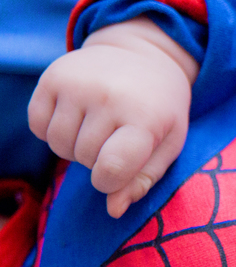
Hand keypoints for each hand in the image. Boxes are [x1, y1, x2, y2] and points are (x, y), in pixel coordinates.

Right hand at [28, 17, 198, 218]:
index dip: (109, 182)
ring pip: (58, 145)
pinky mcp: (53, 77)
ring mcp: (79, 85)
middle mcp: (110, 97)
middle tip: (115, 136)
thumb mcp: (167, 143)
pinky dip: (52, 130)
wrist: (145, 56)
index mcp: (145, 117)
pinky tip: (77, 115)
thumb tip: (114, 210)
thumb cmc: (159, 109)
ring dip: (74, 146)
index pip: (110, 169)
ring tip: (97, 126)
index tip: (117, 171)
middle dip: (96, 159)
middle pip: (83, 158)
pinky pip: (38, 126)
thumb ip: (143, 180)